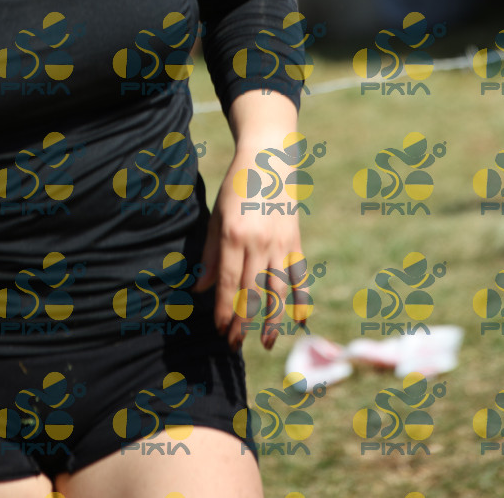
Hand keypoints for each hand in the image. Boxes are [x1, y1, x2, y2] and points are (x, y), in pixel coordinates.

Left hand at [194, 152, 307, 352]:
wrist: (268, 159)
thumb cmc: (237, 186)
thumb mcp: (217, 216)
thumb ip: (211, 253)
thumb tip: (202, 288)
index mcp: (234, 235)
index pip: (229, 282)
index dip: (225, 309)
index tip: (221, 330)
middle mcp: (259, 242)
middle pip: (252, 291)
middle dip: (244, 322)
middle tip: (235, 345)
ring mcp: (280, 243)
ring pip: (277, 290)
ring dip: (273, 320)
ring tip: (268, 344)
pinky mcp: (295, 241)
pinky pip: (299, 275)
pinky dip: (302, 299)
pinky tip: (300, 321)